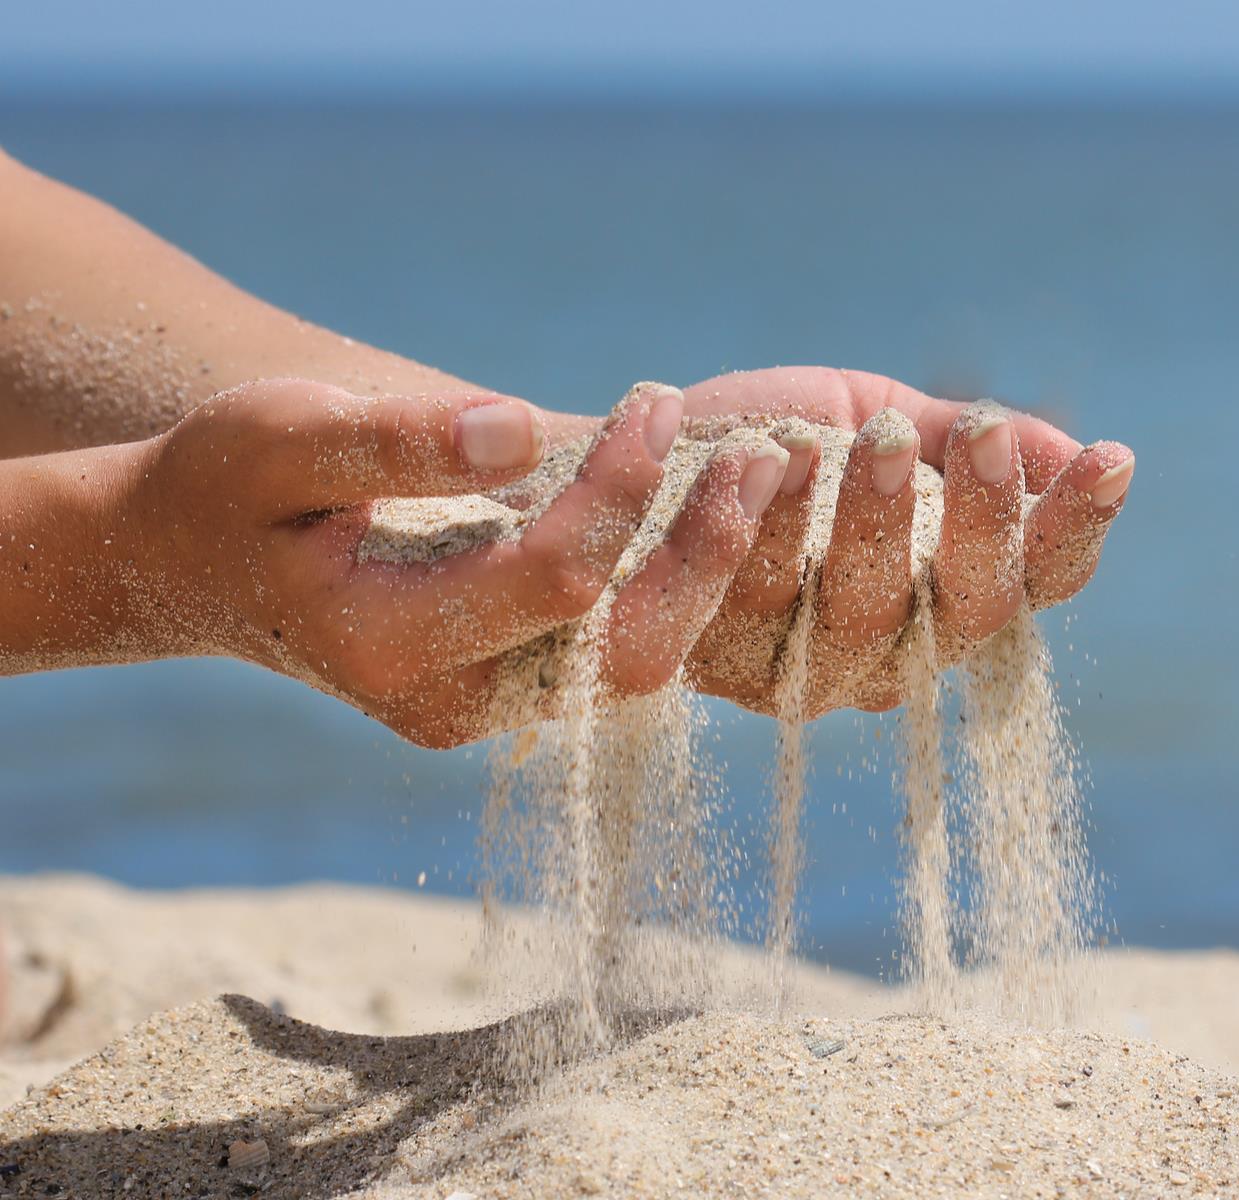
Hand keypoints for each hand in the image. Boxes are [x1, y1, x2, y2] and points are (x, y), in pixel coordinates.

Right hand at [127, 379, 787, 746]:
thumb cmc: (229, 486)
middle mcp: (452, 701)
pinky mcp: (521, 683)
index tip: (658, 399)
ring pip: (640, 664)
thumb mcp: (282, 437)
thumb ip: (398, 442)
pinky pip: (625, 649)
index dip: (620, 490)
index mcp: (387, 644)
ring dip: (711, 572)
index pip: (550, 579)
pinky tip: (725, 507)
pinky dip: (683, 584)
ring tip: (765, 470)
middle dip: (707, 551)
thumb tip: (522, 430)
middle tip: (770, 454)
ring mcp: (492, 705)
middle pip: (623, 652)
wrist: (197, 562)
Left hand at [666, 368, 1133, 715]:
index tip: (1112, 461)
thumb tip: (1075, 452)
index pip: (1038, 582)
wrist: (621, 453)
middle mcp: (888, 650)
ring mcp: (797, 667)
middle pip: (967, 616)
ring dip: (874, 525)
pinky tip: (760, 452)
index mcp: (943, 592)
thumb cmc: (764, 435)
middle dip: (981, 524)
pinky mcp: (703, 661)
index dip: (1076, 530)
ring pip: (862, 619)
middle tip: (979, 436)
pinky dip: (753, 524)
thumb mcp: (870, 411)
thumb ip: (960, 437)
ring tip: (868, 437)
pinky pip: (740, 604)